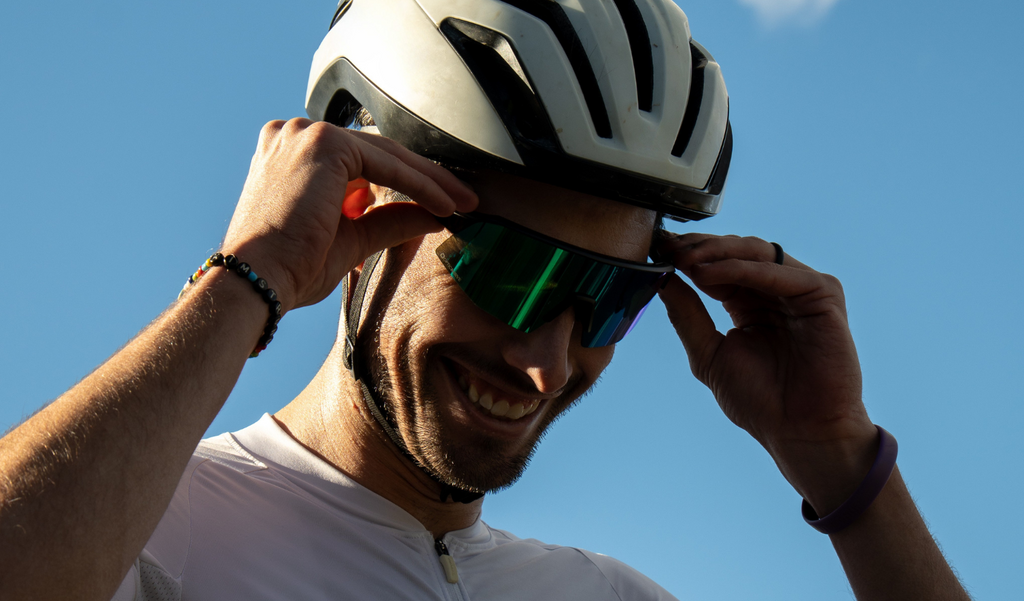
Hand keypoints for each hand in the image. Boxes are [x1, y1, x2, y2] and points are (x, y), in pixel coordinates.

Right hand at [221, 118, 476, 311]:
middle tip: (464, 200)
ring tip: (461, 203)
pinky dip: (418, 184)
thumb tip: (435, 216)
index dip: (407, 181)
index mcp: (292, 153)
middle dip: (426, 178)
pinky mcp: (322, 143)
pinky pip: (385, 163)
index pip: (363, 159)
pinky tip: (442, 204)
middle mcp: (295, 135)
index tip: (441, 203)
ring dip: (428, 180)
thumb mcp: (353, 239)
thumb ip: (391, 220)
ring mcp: (305, 134)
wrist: (256, 280)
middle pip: (378, 151)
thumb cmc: (289, 269)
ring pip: (386, 154)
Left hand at [657, 234, 876, 511]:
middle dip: (700, 248)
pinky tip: (711, 274)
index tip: (656, 249)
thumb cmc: (759, 401)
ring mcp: (801, 290)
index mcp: (748, 302)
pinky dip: (744, 269)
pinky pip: (780, 274)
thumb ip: (687, 316)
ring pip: (758, 253)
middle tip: (668, 248)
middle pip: (736, 251)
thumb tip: (662, 279)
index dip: (688, 255)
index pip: (718, 265)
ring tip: (684, 259)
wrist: (799, 431)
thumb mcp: (709, 354)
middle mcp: (775, 291)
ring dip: (718, 252)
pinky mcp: (824, 295)